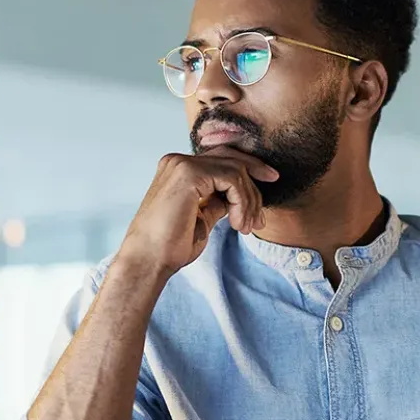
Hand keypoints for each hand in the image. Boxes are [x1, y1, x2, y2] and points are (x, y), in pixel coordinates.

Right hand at [122, 147, 278, 274]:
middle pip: (231, 158)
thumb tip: (233, 199)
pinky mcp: (189, 173)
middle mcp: (178, 161)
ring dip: (249, 202)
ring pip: (236, 170)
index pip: (222, 159)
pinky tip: (237, 224)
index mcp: (178, 170)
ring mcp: (182, 164)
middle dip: (255, 185)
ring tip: (246, 229)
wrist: (149, 261)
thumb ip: (215, 203)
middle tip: (261, 220)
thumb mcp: (201, 220)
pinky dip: (242, 202)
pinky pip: (232, 179)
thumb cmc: (170, 247)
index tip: (270, 185)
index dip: (250, 170)